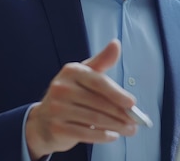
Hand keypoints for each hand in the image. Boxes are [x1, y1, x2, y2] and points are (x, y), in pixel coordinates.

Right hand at [25, 39, 138, 159]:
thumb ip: (102, 61)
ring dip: (116, 126)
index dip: (117, 93)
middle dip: (121, 114)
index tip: (132, 102)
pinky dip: (102, 136)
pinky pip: (85, 133)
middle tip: (135, 121)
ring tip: (130, 129)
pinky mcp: (57, 127)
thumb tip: (116, 43)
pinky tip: (113, 136)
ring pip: (94, 119)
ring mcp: (56, 108)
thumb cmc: (71, 93)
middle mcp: (61, 88)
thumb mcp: (85, 74)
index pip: (98, 82)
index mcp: (71, 71)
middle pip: (98, 103)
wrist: (43, 120)